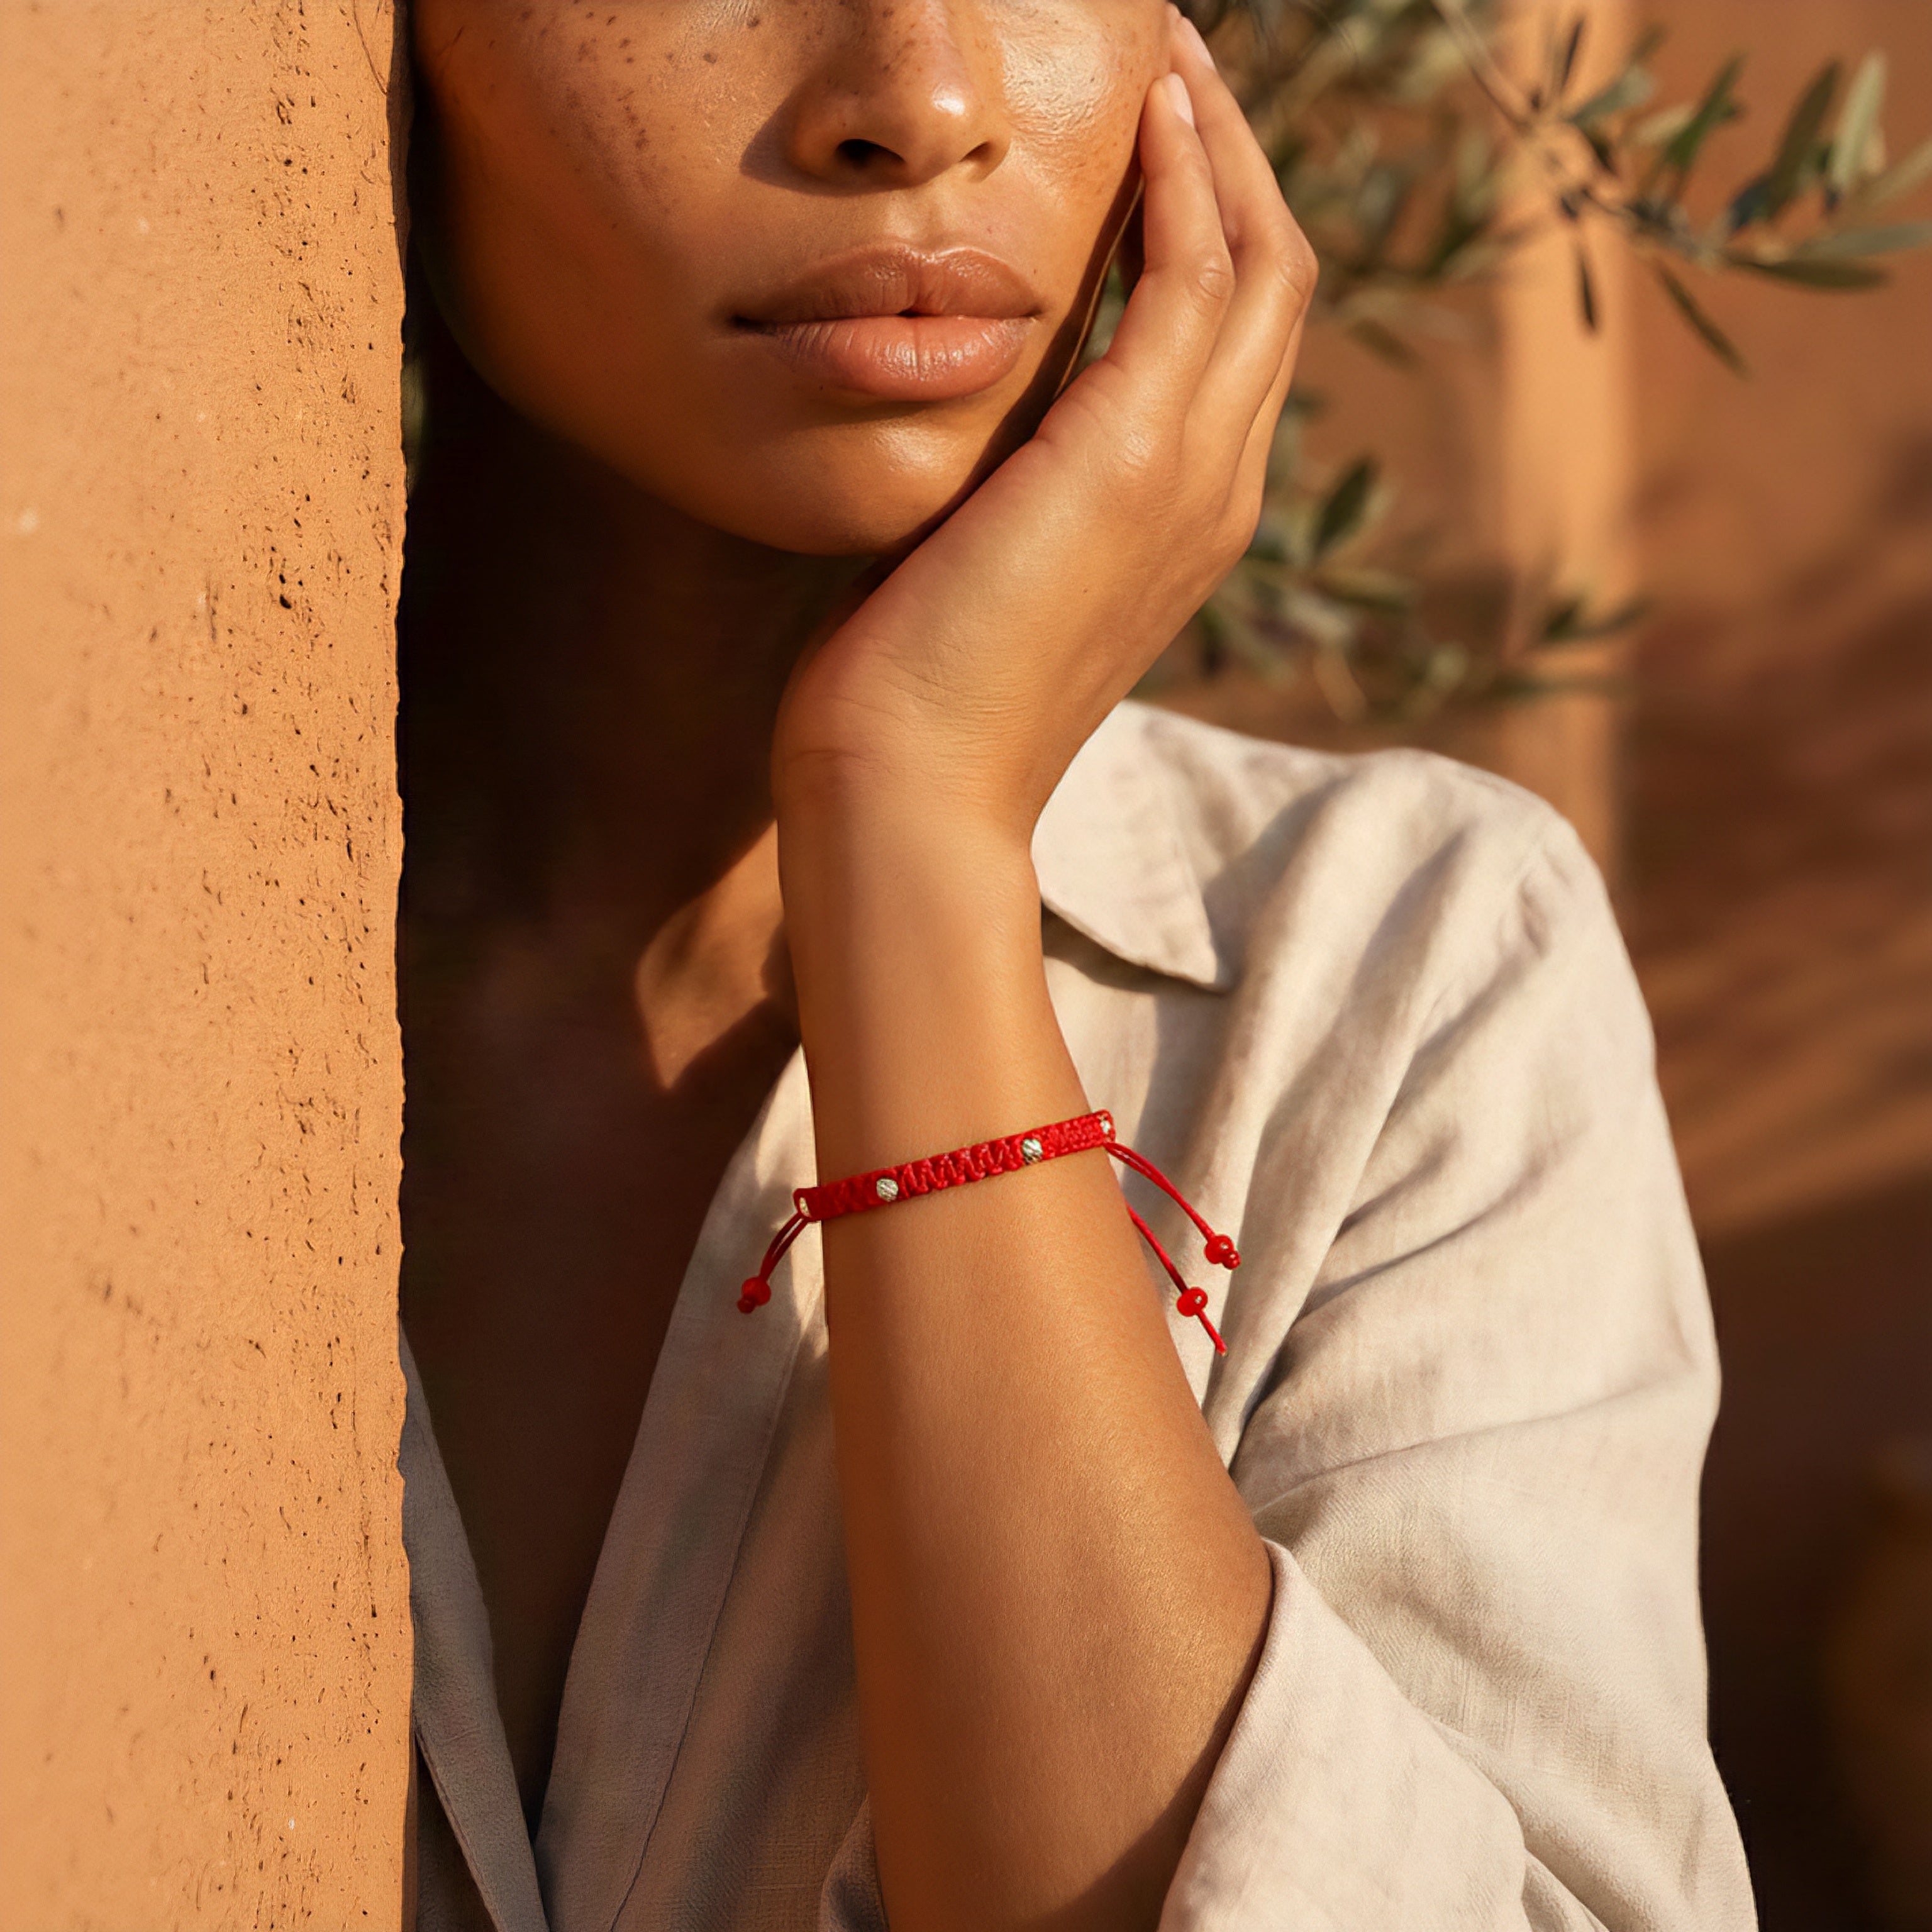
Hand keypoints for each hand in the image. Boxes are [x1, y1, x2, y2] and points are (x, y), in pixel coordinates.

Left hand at [772, 8, 1315, 846]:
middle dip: (1229, 159)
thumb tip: (981, 401)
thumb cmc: (914, 689)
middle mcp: (1217, 488)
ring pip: (1259, 262)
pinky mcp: (1139, 459)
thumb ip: (1015, 473)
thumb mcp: (981, 553)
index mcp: (1183, 515)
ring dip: (1215, 143)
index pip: (1230, 337)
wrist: (909, 788)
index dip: (1207, 222)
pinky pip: (1198, 277)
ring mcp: (1194, 476)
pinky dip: (1183, 183)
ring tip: (1165, 52)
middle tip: (1173, 61)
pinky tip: (1143, 111)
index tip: (1152, 136)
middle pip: (1272, 280)